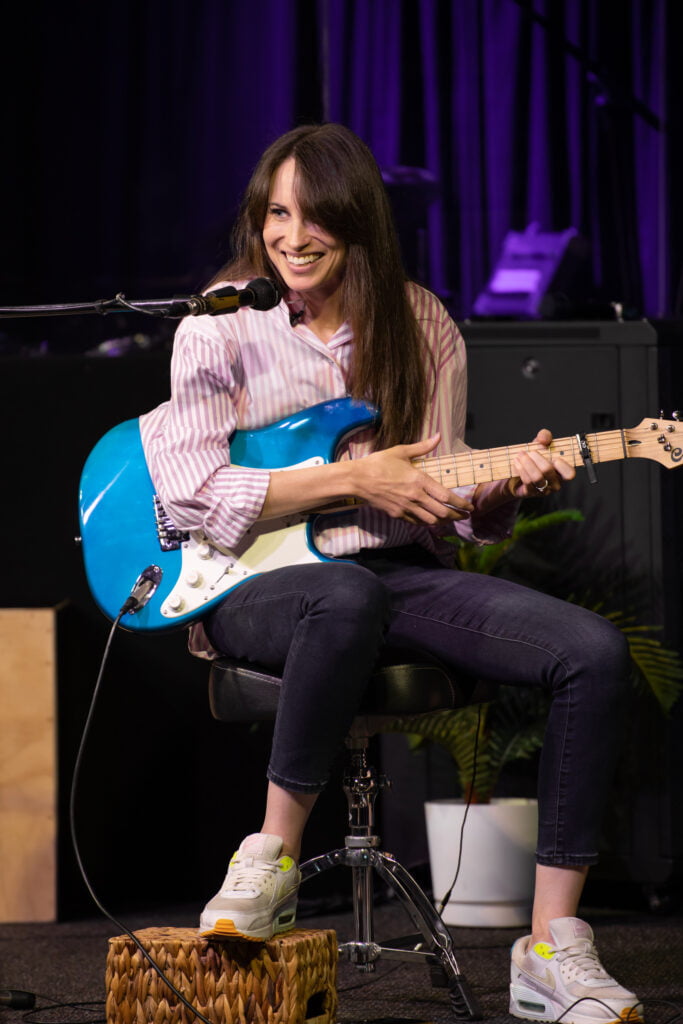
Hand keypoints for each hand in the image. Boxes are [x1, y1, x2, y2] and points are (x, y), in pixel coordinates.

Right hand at [353, 434, 473, 524]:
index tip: (469, 507)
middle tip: (465, 516)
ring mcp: (406, 507)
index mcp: (419, 480)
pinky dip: (427, 523)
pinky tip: (431, 520)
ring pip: (431, 521)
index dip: (461, 504)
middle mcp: (415, 496)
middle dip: (457, 516)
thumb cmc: (378, 463)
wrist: (357, 479)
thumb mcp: (401, 451)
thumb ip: (422, 446)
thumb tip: (438, 436)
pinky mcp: (397, 515)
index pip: (446, 496)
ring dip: (444, 522)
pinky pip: (416, 522)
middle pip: (442, 512)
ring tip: (451, 519)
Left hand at [506, 428, 575, 498]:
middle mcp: (554, 483)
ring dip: (527, 463)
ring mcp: (543, 489)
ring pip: (536, 477)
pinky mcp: (531, 493)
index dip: (563, 466)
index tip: (555, 458)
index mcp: (561, 471)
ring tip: (521, 455)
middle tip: (530, 452)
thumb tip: (544, 438)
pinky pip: (527, 481)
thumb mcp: (540, 445)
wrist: (518, 471)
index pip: (569, 474)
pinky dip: (521, 469)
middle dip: (537, 458)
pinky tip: (517, 462)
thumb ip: (545, 437)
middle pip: (548, 471)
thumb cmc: (534, 458)